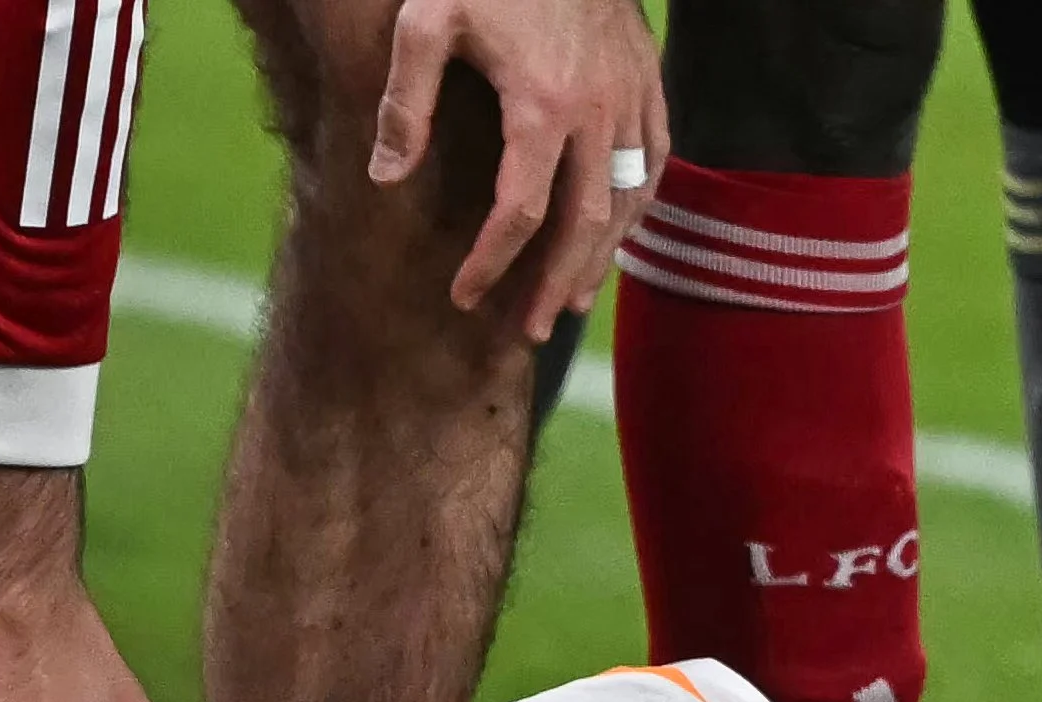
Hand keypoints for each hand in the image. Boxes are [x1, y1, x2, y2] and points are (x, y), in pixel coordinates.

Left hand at [369, 0, 666, 342]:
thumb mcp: (427, 19)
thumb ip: (405, 101)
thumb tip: (387, 178)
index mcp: (541, 105)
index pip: (519, 212)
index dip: (491, 264)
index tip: (463, 296)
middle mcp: (597, 116)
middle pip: (581, 226)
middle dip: (552, 285)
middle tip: (526, 330)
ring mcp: (632, 103)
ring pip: (625, 205)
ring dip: (598, 261)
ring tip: (569, 303)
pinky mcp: (651, 88)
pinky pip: (654, 169)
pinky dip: (635, 213)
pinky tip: (613, 240)